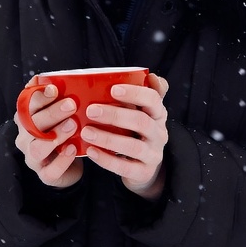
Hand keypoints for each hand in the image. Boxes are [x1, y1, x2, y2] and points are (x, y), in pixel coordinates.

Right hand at [13, 83, 83, 188]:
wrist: (69, 162)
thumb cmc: (63, 129)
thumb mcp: (60, 110)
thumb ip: (56, 95)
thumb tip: (49, 76)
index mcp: (26, 118)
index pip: (25, 105)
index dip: (38, 96)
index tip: (54, 89)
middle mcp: (25, 137)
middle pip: (31, 125)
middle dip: (51, 113)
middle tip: (71, 105)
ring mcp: (33, 158)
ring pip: (37, 148)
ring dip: (55, 135)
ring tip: (73, 126)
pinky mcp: (45, 175)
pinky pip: (50, 171)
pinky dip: (62, 160)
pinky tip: (73, 149)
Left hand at [81, 73, 168, 200]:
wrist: (144, 166)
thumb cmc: (136, 130)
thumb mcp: (143, 111)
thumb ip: (143, 94)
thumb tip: (149, 74)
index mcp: (158, 113)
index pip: (153, 99)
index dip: (134, 93)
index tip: (113, 89)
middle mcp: (159, 133)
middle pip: (141, 121)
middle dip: (115, 115)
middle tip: (91, 110)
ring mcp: (153, 154)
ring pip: (133, 146)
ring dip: (108, 138)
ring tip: (86, 132)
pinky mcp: (144, 172)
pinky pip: (125, 167)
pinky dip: (107, 160)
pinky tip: (91, 151)